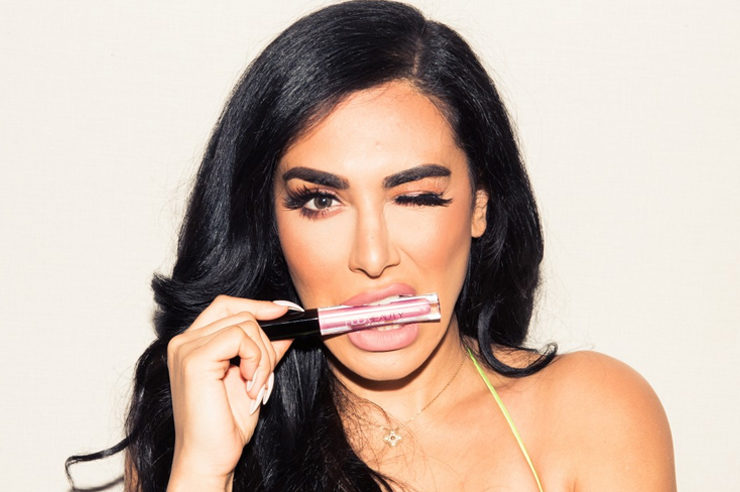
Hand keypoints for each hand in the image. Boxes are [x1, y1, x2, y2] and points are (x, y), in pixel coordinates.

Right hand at [165, 295, 294, 490]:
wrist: (210, 457)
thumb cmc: (225, 425)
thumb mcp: (253, 377)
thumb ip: (264, 350)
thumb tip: (286, 328)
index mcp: (193, 344)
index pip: (226, 305)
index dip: (256, 306)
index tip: (282, 312)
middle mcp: (183, 342)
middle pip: (239, 312)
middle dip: (265, 341)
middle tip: (264, 374)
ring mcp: (186, 348)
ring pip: (245, 324)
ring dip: (263, 356)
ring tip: (255, 386)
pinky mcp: (195, 359)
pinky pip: (240, 337)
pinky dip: (257, 360)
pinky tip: (250, 385)